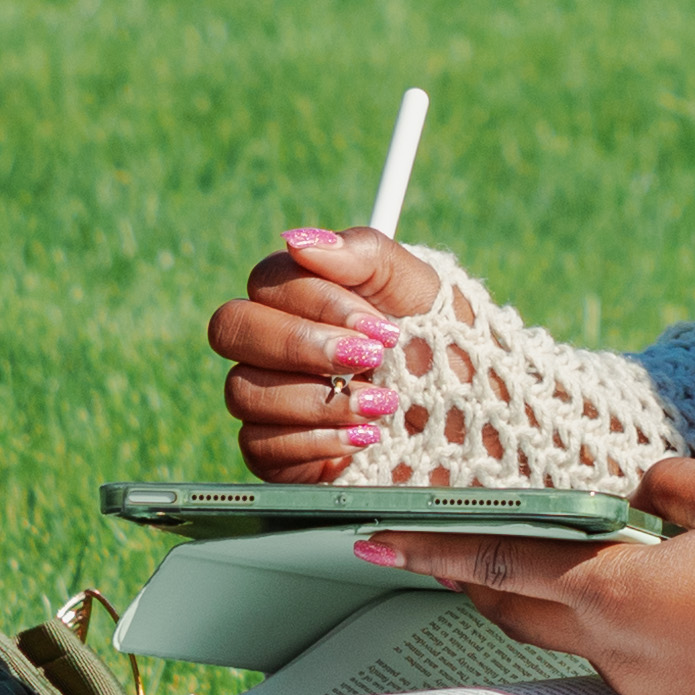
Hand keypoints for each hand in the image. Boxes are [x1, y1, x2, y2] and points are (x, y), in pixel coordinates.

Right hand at [209, 229, 443, 481]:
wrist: (464, 423)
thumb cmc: (440, 347)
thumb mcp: (418, 291)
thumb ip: (364, 253)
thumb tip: (298, 241)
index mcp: (298, 297)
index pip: (267, 281)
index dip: (317, 301)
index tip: (379, 327)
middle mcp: (271, 346)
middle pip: (231, 329)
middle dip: (301, 346)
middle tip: (369, 361)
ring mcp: (267, 400)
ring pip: (242, 390)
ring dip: (317, 400)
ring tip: (380, 406)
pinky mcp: (273, 453)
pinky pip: (259, 446)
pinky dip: (316, 442)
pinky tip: (364, 439)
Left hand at [352, 454, 694, 694]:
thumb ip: (668, 488)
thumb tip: (638, 487)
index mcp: (616, 591)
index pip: (498, 566)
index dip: (431, 552)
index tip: (373, 540)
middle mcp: (615, 648)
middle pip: (512, 613)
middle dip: (471, 583)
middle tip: (437, 551)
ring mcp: (640, 688)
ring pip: (565, 641)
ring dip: (545, 608)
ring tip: (536, 569)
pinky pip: (616, 666)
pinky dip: (606, 634)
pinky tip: (638, 609)